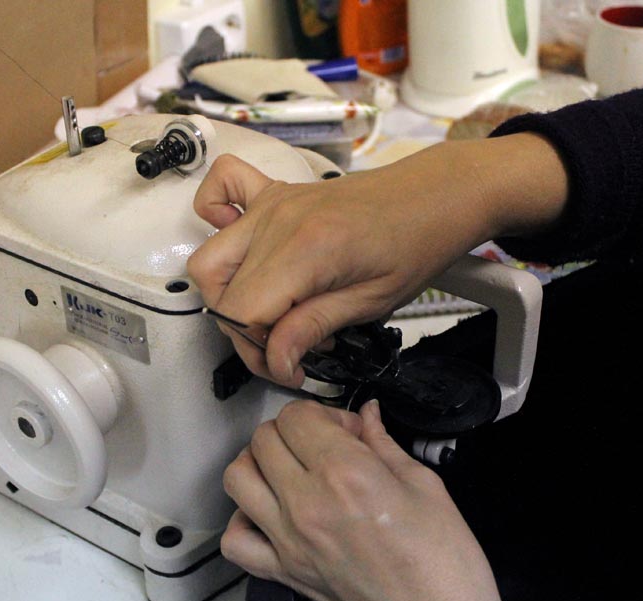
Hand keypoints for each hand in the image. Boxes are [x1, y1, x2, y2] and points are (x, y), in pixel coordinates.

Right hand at [188, 135, 566, 387]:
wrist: (433, 196)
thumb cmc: (416, 242)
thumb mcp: (372, 302)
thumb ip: (314, 327)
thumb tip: (276, 358)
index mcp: (307, 250)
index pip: (243, 314)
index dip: (261, 353)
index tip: (290, 367)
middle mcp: (278, 222)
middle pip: (222, 294)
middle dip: (247, 336)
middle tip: (286, 350)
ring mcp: (271, 205)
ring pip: (209, 259)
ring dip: (228, 296)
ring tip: (269, 312)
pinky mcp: (274, 195)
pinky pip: (220, 190)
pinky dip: (214, 218)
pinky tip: (244, 250)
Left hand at [221, 399, 524, 600]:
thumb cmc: (444, 560)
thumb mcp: (425, 485)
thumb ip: (384, 444)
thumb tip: (367, 415)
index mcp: (346, 473)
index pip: (296, 416)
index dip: (321, 413)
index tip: (346, 430)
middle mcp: (306, 503)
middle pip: (263, 440)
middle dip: (291, 432)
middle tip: (323, 446)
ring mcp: (288, 540)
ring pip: (237, 478)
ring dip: (258, 464)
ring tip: (289, 470)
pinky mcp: (283, 573)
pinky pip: (235, 540)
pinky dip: (243, 521)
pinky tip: (270, 515)